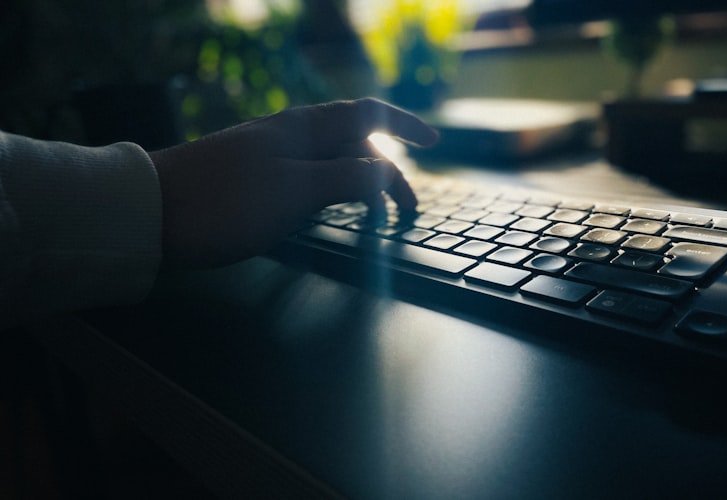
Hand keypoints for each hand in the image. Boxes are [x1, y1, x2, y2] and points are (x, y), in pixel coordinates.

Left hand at [148, 98, 437, 268]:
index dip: (404, 126)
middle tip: (404, 211)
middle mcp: (289, 133)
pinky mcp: (251, 177)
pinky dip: (332, 190)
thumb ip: (346, 178)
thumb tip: (388, 173)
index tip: (434, 143)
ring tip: (374, 213)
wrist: (149, 213)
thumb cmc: (225, 203)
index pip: (368, 115)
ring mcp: (268, 154)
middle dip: (386, 171)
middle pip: (353, 142)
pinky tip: (327, 208)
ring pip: (330, 160)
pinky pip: (308, 176)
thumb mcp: (295, 191)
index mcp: (303, 128)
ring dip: (359, 182)